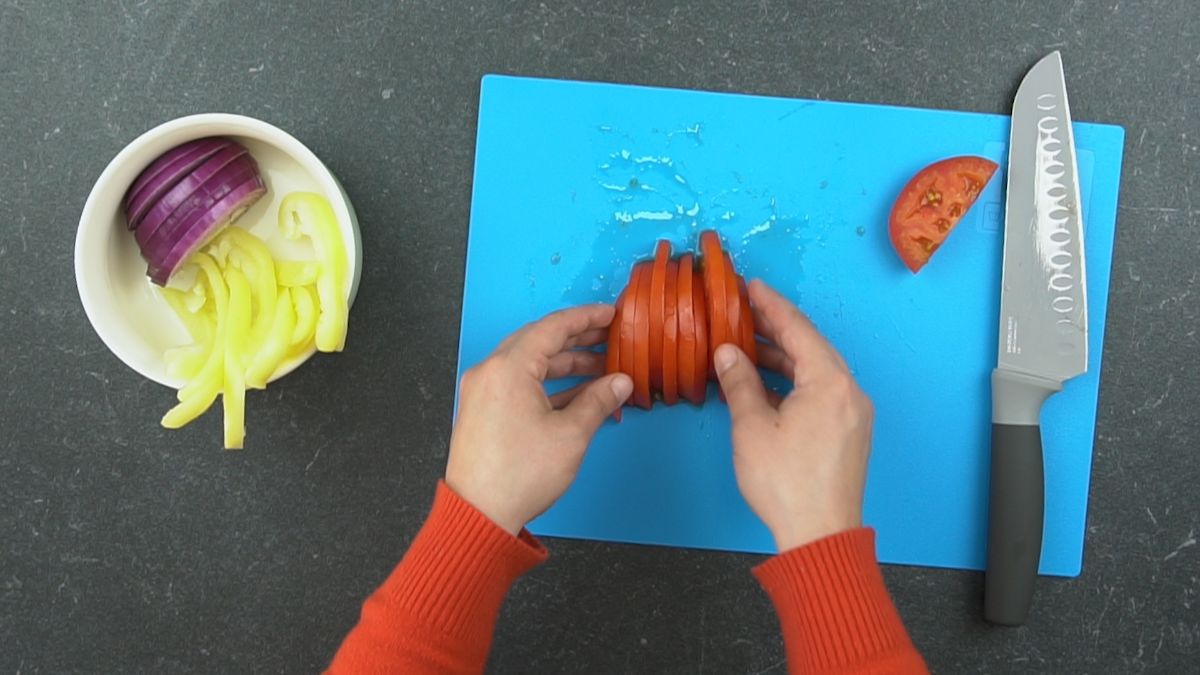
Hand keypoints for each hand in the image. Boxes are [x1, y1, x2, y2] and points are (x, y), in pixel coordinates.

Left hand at [446, 305, 632, 534]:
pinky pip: (519, 384)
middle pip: (539, 342)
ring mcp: (483, 391)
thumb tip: (619, 382)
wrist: (480, 514)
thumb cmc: (518, 476)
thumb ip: (598, 400)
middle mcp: (490, 372)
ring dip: (565, 364)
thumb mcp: (570, 434)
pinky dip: (548, 385)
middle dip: (577, 340)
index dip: (586, 318)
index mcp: (508, 367)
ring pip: (530, 364)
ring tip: (601, 370)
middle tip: (609, 337)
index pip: (553, 327)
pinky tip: (577, 394)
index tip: (609, 314)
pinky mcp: (483, 411)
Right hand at [713, 280, 873, 551]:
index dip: (770, 305)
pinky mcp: (848, 432)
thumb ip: (739, 382)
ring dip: (783, 357)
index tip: (751, 287)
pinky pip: (821, 391)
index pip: (798, 329)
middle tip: (745, 310)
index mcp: (830, 382)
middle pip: (810, 346)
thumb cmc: (786, 483)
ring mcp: (853, 413)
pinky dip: (793, 381)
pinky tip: (766, 383)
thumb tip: (727, 353)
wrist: (819, 535)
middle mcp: (849, 391)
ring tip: (748, 346)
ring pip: (816, 370)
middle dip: (776, 328)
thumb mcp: (752, 427)